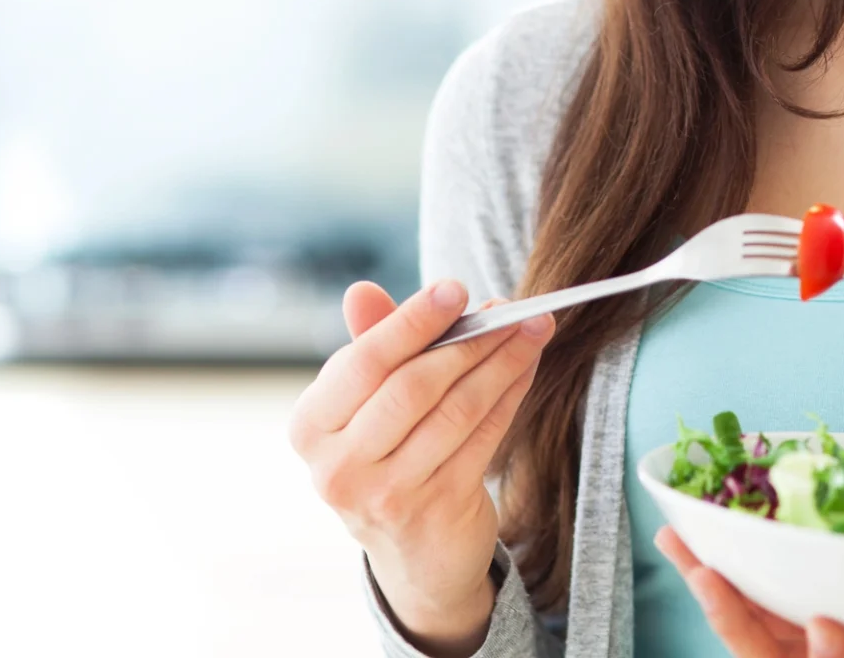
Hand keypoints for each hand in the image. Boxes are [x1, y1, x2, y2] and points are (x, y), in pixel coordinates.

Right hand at [288, 279, 553, 656]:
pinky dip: (511, 394)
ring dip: (501, 361)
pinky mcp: (439, 509)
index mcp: (311, 429)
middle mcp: (339, 468)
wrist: (412, 553)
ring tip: (531, 328)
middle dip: (468, 340)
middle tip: (508, 308)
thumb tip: (360, 291)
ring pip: (457, 409)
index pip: (364, 362)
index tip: (454, 288)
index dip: (412, 322)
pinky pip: (484, 436)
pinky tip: (527, 365)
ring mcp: (388, 495)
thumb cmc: (387, 453)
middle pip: (413, 386)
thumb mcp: (366, 403)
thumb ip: (371, 345)